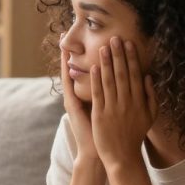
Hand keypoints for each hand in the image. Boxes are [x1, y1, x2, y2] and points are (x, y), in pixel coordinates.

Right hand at [59, 34, 98, 163]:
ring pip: (69, 75)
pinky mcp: (72, 108)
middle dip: (70, 52)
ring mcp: (72, 101)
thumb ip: (111, 94)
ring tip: (64, 43)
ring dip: (67, 59)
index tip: (83, 40)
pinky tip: (69, 64)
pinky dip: (68, 76)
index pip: (85, 70)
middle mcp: (76, 96)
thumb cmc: (105, 133)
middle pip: (73, 68)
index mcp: (86, 95)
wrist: (97, 151)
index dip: (83, 55)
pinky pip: (69, 88)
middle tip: (66, 34)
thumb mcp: (108, 110)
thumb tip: (121, 78)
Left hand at [90, 37, 157, 170]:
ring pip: (110, 81)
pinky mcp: (100, 115)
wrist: (122, 156)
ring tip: (104, 47)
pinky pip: (98, 94)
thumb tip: (149, 77)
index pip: (135, 75)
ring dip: (106, 63)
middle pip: (122, 74)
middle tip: (115, 38)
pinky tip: (94, 67)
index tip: (129, 44)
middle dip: (119, 55)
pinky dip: (96, 80)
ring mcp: (113, 108)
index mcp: (139, 101)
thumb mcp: (150, 116)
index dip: (132, 58)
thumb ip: (151, 97)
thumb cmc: (135, 135)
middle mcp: (127, 103)